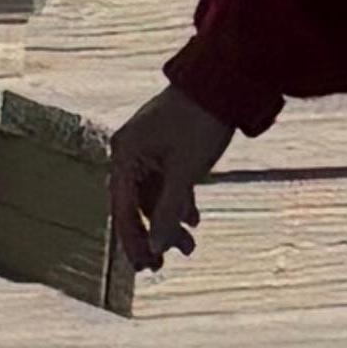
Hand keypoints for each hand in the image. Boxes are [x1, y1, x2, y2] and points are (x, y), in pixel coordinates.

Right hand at [105, 81, 234, 278]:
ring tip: (188, 246)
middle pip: (135, 205)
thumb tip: (156, 246)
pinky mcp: (165, 147)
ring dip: (168, 221)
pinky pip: (165, 182)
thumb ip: (167, 211)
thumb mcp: (184, 172)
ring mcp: (148, 149)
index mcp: (125, 154)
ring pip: (153, 195)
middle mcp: (129, 152)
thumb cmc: (199, 122)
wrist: (223, 81)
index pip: (123, 208)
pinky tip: (193, 220)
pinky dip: (177, 202)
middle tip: (161, 265)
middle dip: (152, 234)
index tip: (146, 265)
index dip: (134, 240)